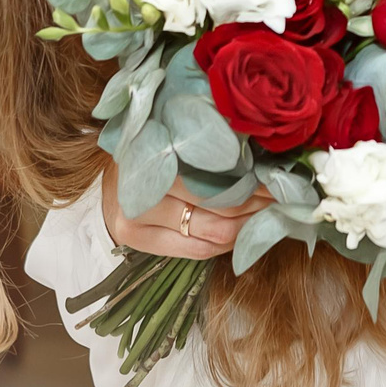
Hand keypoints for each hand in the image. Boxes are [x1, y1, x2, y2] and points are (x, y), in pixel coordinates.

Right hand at [99, 157, 267, 261]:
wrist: (106, 178)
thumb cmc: (150, 149)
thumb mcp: (174, 135)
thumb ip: (206, 142)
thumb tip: (261, 150)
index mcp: (154, 149)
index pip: (217, 172)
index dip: (253, 178)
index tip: (277, 176)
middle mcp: (142, 186)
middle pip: (220, 205)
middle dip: (256, 201)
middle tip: (280, 195)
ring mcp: (136, 218)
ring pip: (213, 232)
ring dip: (248, 225)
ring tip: (267, 213)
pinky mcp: (137, 241)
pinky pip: (197, 251)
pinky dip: (227, 244)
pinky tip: (242, 232)